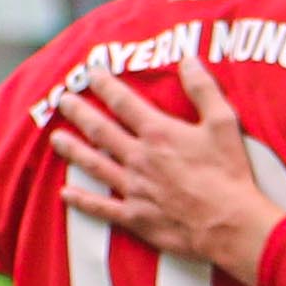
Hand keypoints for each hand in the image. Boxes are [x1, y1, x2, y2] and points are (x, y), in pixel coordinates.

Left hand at [50, 54, 285, 278]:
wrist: (230, 224)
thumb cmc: (230, 173)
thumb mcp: (223, 123)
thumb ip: (203, 90)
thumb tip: (188, 61)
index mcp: (158, 133)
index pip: (123, 102)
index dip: (104, 84)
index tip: (91, 72)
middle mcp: (139, 158)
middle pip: (101, 130)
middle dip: (79, 112)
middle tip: (63, 100)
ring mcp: (133, 189)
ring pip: (94, 165)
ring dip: (73, 150)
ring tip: (56, 139)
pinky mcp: (135, 217)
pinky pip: (101, 208)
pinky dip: (82, 201)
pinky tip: (65, 194)